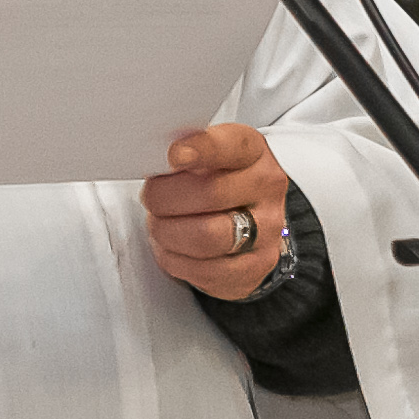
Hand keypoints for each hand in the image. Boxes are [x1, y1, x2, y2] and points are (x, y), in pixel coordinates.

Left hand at [143, 122, 290, 302]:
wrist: (250, 220)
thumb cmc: (219, 182)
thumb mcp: (208, 155)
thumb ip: (186, 151)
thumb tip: (156, 157)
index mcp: (254, 152)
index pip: (231, 146)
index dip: (201, 150)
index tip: (174, 156)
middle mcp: (267, 189)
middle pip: (209, 194)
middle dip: (164, 198)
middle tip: (152, 197)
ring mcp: (267, 231)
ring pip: (205, 237)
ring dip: (167, 232)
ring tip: (160, 224)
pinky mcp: (256, 267)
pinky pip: (205, 271)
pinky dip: (176, 260)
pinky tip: (173, 247)